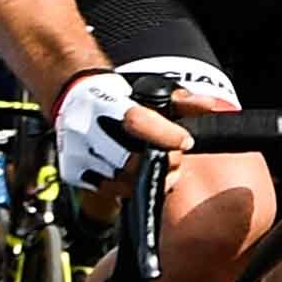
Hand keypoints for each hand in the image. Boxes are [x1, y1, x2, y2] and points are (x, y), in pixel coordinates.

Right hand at [51, 67, 180, 193]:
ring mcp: (76, 151)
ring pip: (119, 180)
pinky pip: (105, 189)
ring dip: (145, 180)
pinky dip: (125, 187)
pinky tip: (135, 177)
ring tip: (158, 169)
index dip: (166, 135)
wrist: (74, 98)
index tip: (185, 141)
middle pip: (129, 160)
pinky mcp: (72, 170)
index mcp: (103, 103)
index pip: (137, 121)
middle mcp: (85, 127)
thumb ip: (182, 100)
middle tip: (174, 160)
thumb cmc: (116, 96)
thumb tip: (208, 106)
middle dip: (160, 164)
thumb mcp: (150, 91)